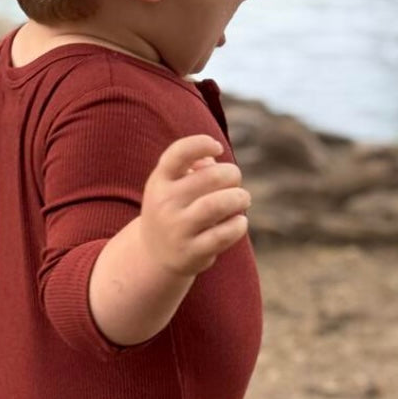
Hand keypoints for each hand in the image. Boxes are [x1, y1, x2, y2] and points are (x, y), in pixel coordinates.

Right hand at [140, 134, 250, 275]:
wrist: (154, 255)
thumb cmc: (174, 209)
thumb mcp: (173, 185)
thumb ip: (195, 167)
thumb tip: (213, 160)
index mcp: (159, 181)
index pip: (179, 153)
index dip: (202, 143)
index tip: (218, 148)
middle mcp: (165, 204)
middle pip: (211, 177)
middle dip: (233, 174)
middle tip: (235, 182)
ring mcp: (177, 229)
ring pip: (217, 204)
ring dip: (239, 197)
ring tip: (243, 199)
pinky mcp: (191, 253)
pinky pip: (223, 235)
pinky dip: (238, 225)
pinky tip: (239, 222)